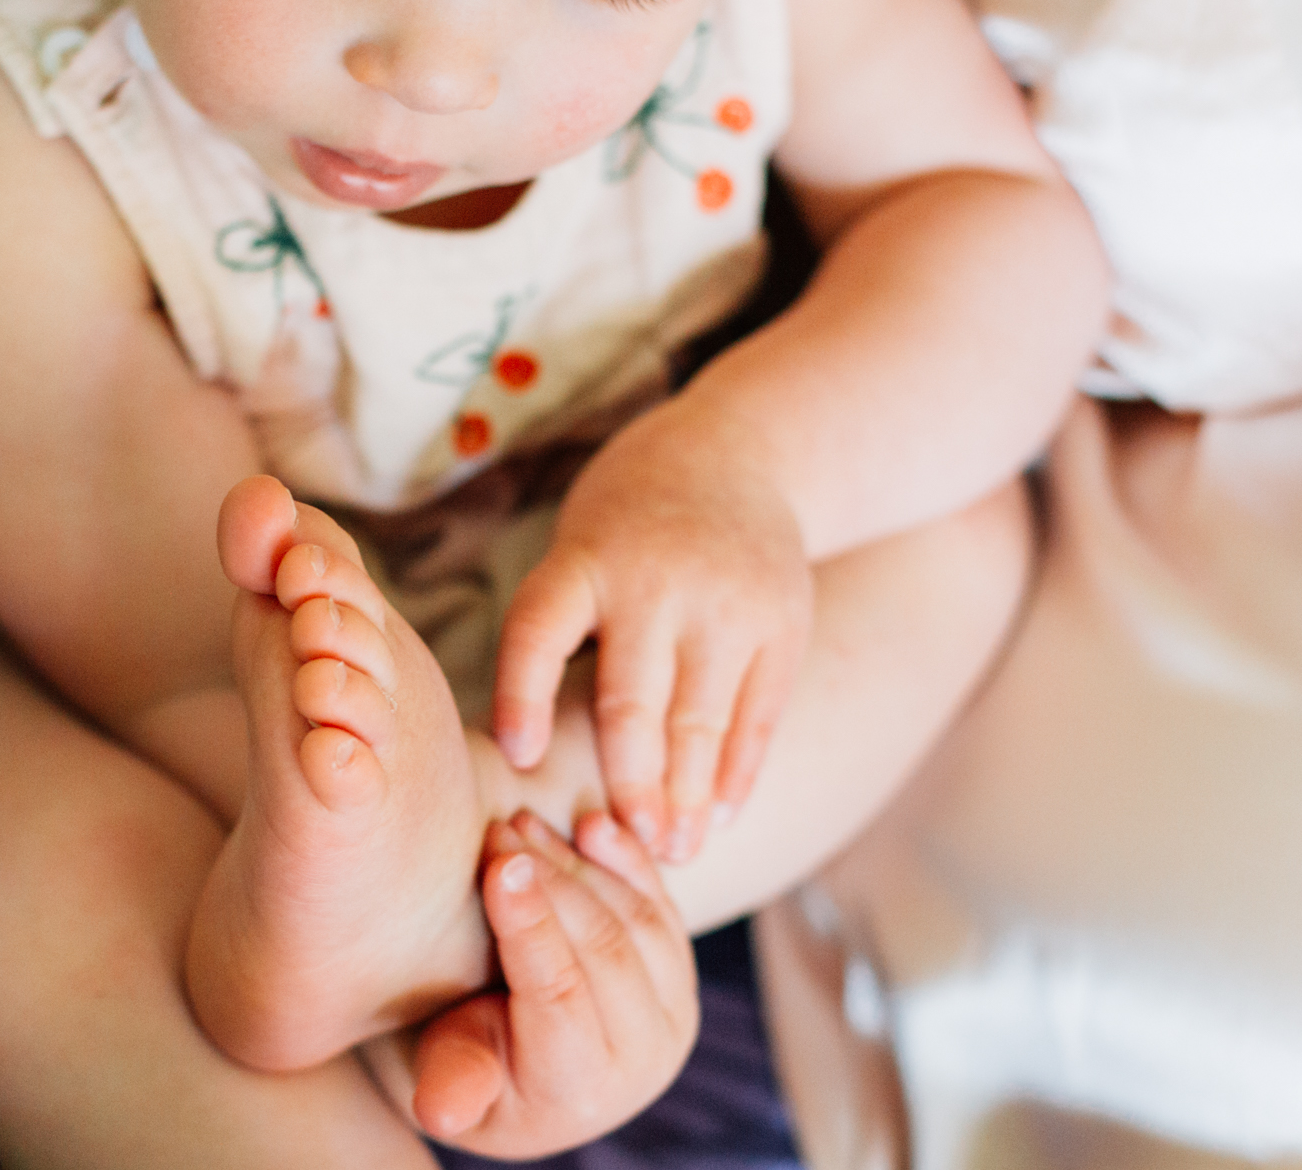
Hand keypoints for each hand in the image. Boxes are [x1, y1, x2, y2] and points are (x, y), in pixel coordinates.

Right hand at [405, 810, 700, 1157]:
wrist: (524, 1066)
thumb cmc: (466, 1062)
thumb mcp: (447, 1077)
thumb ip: (452, 1083)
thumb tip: (439, 1109)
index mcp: (579, 1090)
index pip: (559, 995)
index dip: (531, 926)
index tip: (498, 862)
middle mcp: (643, 1057)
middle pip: (605, 951)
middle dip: (552, 881)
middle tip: (500, 828)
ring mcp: (673, 1011)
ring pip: (639, 921)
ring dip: (581, 864)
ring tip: (523, 823)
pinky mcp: (680, 970)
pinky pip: (663, 905)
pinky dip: (631, 861)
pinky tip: (592, 824)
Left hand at [492, 399, 813, 860]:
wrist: (739, 451)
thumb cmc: (628, 524)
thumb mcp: (578, 547)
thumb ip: (559, 629)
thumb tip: (518, 751)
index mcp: (584, 561)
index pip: (539, 632)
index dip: (523, 697)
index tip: (520, 758)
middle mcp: (654, 581)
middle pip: (631, 701)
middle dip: (626, 785)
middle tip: (620, 846)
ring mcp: (727, 602)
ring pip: (701, 721)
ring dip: (686, 798)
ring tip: (675, 850)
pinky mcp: (783, 622)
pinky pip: (760, 714)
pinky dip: (739, 772)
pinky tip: (721, 813)